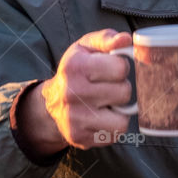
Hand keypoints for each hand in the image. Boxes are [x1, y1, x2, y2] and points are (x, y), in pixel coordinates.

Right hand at [19, 29, 132, 153]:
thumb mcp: (87, 47)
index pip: (120, 68)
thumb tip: (126, 39)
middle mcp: (72, 94)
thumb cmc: (76, 69)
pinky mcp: (79, 138)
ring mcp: (75, 119)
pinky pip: (114, 135)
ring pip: (122, 121)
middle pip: (124, 93)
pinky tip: (101, 116)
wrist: (52, 102)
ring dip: (119, 111)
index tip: (111, 68)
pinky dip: (112, 126)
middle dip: (120, 88)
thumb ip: (108, 39)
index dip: (120, 67)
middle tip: (108, 86)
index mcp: (75, 67)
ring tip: (107, 103)